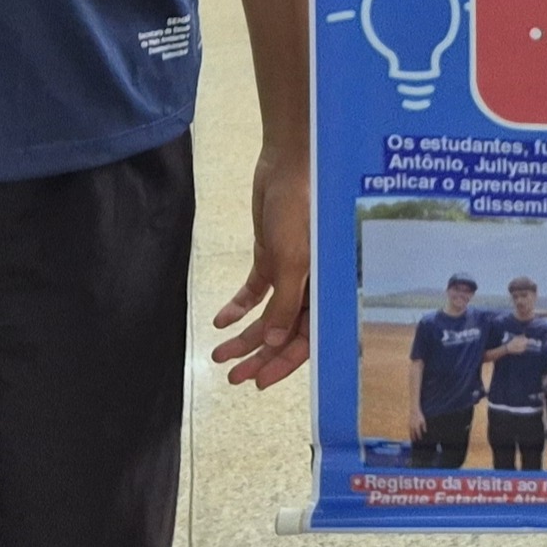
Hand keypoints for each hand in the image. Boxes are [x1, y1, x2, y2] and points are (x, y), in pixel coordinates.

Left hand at [211, 144, 313, 387]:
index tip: (258, 382)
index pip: (309, 338)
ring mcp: (292, 273)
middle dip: (258, 356)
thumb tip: (272, 344)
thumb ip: (285, 303)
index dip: (284, 363)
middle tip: (231, 377)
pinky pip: (256, 291)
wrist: (290, 164)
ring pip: (268, 316)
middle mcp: (314, 287)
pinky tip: (221, 320)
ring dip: (244, 336)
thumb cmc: (302, 210)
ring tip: (218, 354)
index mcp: (329, 289)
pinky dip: (239, 307)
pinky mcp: (272, 257)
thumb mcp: (293, 260)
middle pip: (285, 332)